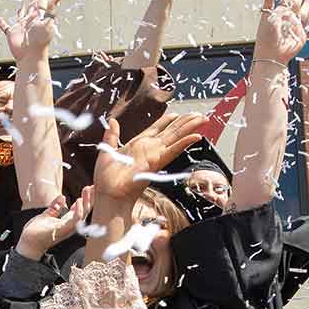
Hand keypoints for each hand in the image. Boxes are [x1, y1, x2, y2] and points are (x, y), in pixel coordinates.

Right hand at [3, 0, 59, 64]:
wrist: (31, 55)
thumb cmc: (40, 40)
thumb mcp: (47, 22)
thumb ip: (50, 10)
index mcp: (38, 18)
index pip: (42, 5)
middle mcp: (30, 21)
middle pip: (32, 9)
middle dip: (34, 3)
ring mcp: (21, 27)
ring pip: (20, 17)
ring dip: (21, 11)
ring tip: (22, 7)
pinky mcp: (12, 33)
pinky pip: (5, 27)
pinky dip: (2, 24)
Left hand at [17, 190, 90, 260]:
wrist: (28, 243)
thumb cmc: (36, 232)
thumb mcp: (46, 215)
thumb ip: (55, 207)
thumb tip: (62, 196)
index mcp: (67, 222)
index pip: (80, 209)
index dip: (86, 198)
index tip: (90, 187)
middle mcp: (70, 226)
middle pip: (85, 211)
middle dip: (90, 198)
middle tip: (94, 186)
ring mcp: (67, 229)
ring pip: (82, 215)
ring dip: (86, 202)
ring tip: (87, 189)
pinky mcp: (62, 230)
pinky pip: (74, 221)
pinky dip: (78, 211)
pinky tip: (79, 201)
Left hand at [90, 113, 204, 201]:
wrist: (108, 195)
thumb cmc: (106, 178)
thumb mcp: (107, 151)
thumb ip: (111, 136)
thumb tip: (113, 120)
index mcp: (138, 144)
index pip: (157, 128)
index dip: (168, 120)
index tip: (178, 113)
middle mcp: (149, 149)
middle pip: (171, 131)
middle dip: (185, 122)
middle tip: (199, 114)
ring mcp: (154, 155)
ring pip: (176, 138)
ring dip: (189, 127)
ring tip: (202, 119)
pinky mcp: (155, 163)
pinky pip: (173, 151)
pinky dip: (184, 143)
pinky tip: (196, 136)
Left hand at [254, 0, 308, 64]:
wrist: (272, 55)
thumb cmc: (266, 37)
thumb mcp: (266, 15)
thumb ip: (269, 1)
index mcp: (278, 13)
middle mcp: (287, 18)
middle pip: (295, 3)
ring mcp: (295, 27)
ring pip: (303, 12)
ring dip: (306, 3)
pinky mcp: (302, 37)